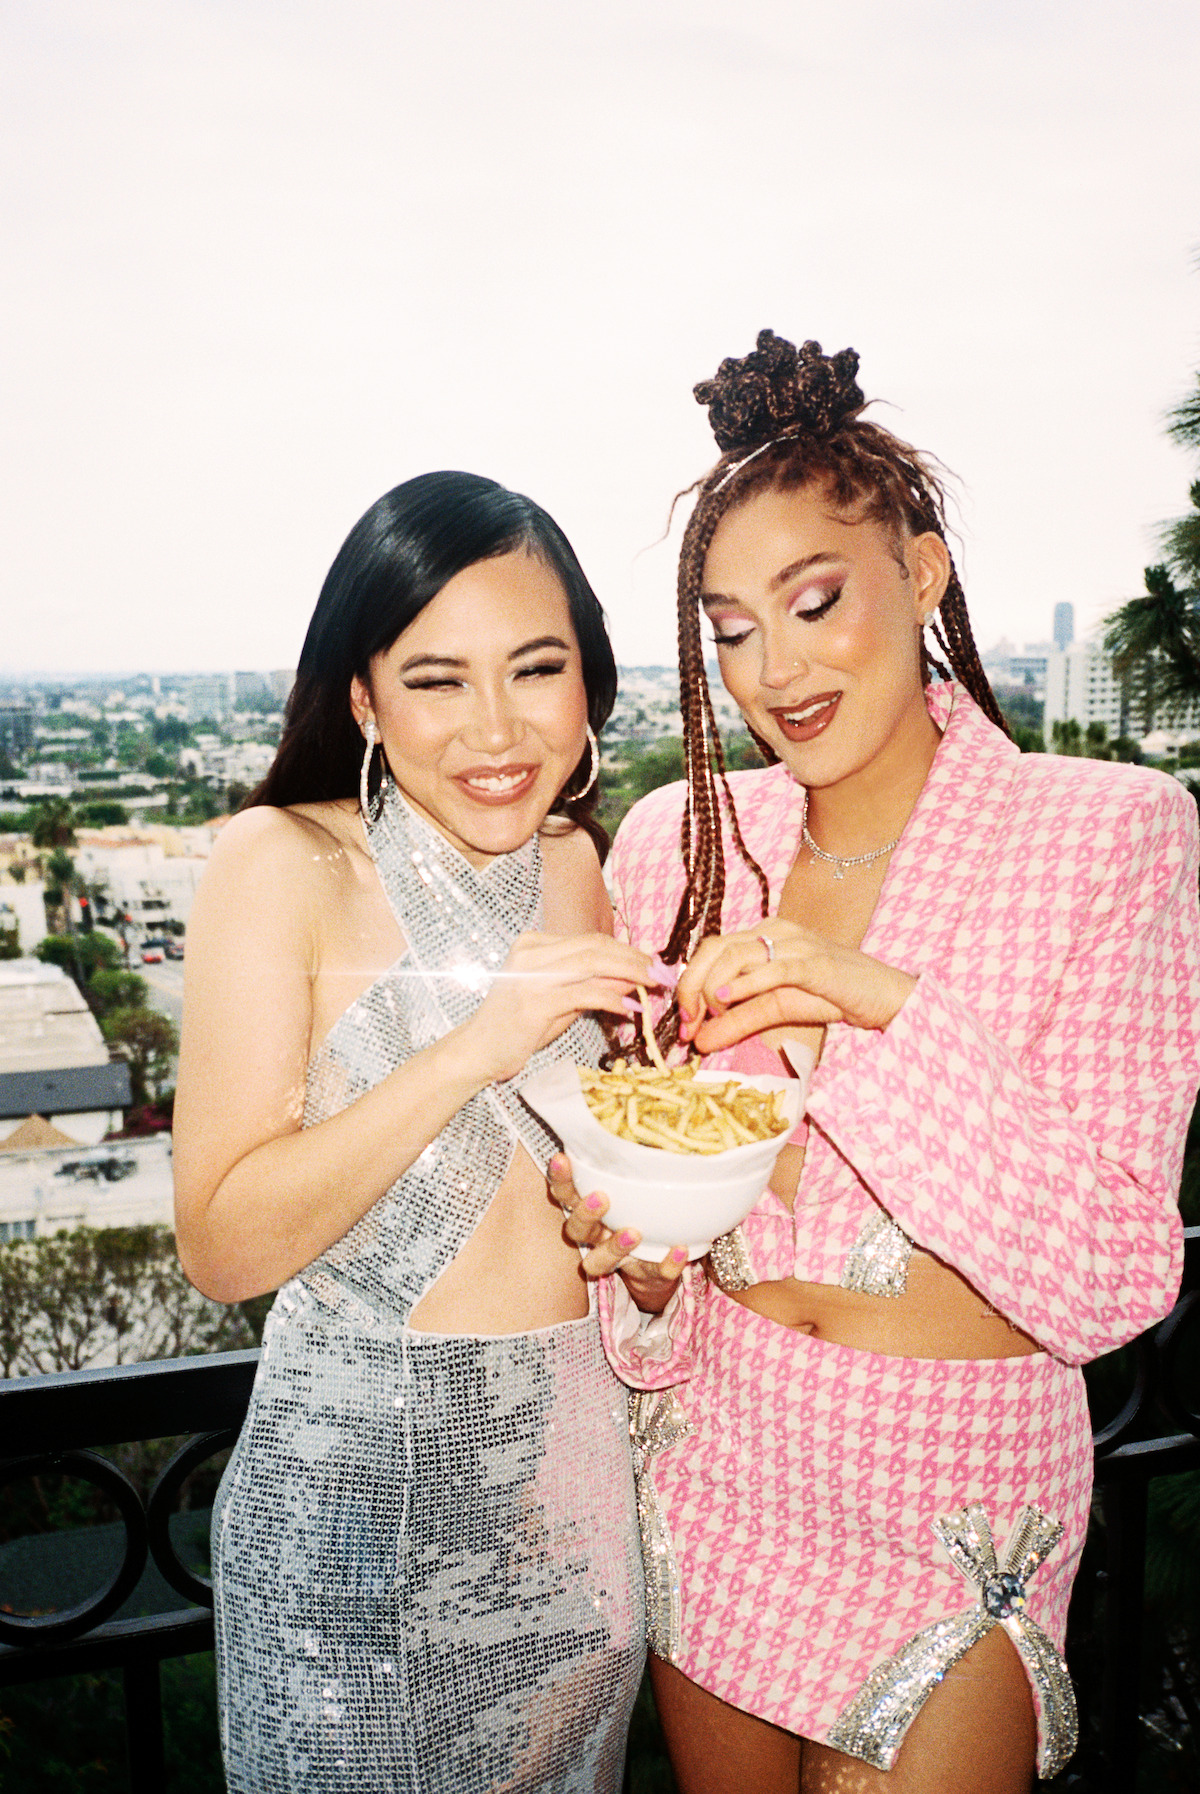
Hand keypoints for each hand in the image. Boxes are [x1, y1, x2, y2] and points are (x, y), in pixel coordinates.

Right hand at [462, 933, 651, 1083]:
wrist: (477, 1051)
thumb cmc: (517, 1027)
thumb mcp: (559, 1001)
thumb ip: (592, 985)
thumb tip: (633, 978)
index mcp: (534, 943)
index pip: (592, 940)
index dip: (628, 951)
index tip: (655, 964)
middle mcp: (531, 952)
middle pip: (596, 946)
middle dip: (635, 959)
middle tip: (664, 973)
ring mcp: (531, 975)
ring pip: (593, 963)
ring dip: (630, 974)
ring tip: (654, 986)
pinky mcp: (535, 1001)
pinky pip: (584, 993)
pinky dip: (611, 998)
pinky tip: (629, 1007)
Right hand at [548, 1155, 687, 1313]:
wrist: (657, 1260)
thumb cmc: (642, 1204)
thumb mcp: (636, 1177)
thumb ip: (635, 1150)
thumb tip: (642, 1098)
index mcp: (590, 1206)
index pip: (566, 1192)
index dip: (560, 1178)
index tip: (561, 1157)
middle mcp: (597, 1234)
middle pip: (576, 1229)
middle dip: (585, 1214)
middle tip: (601, 1198)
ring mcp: (618, 1259)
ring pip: (599, 1260)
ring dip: (615, 1247)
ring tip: (635, 1232)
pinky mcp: (646, 1275)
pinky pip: (654, 1273)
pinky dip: (666, 1264)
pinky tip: (680, 1250)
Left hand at [676, 921, 916, 1052]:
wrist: (883, 994)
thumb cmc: (831, 996)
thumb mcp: (776, 1009)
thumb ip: (738, 1021)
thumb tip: (699, 1043)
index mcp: (762, 935)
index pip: (709, 949)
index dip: (687, 984)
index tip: (683, 1023)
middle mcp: (775, 931)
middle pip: (714, 948)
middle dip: (691, 986)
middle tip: (688, 1024)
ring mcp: (796, 944)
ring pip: (736, 954)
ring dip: (712, 989)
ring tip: (708, 1018)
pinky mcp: (816, 963)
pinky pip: (775, 968)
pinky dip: (746, 983)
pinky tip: (727, 1000)